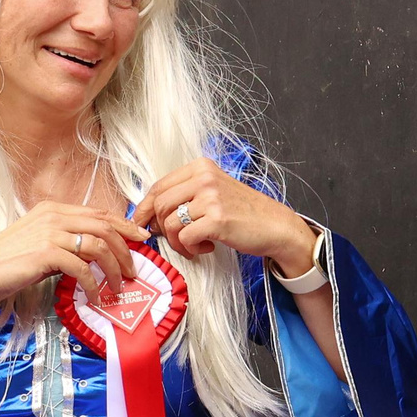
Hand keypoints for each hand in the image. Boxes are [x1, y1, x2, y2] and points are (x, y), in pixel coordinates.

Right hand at [0, 200, 152, 308]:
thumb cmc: (6, 262)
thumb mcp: (39, 244)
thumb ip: (64, 243)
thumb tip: (93, 255)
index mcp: (52, 209)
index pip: (98, 213)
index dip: (124, 226)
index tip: (141, 240)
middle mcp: (53, 215)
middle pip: (104, 226)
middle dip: (125, 248)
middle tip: (134, 269)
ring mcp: (49, 232)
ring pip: (98, 245)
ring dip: (113, 268)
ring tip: (118, 286)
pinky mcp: (45, 252)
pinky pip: (82, 266)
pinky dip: (94, 282)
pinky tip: (95, 295)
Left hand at [132, 161, 318, 276]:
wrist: (276, 226)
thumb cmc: (243, 212)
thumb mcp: (213, 192)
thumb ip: (185, 195)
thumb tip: (150, 213)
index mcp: (200, 167)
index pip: (159, 186)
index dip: (145, 208)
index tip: (140, 223)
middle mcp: (204, 178)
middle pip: (160, 204)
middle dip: (161, 227)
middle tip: (174, 239)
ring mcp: (211, 197)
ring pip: (170, 223)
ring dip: (177, 242)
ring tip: (194, 245)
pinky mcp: (217, 220)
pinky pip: (185, 238)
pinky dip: (191, 249)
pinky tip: (206, 247)